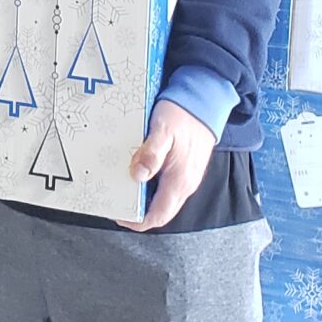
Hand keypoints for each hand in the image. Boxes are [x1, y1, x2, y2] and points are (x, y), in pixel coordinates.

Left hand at [121, 99, 216, 230]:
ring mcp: (187, 178)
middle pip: (160, 211)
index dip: (138, 221)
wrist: (204, 101)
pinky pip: (166, 187)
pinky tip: (137, 174)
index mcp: (180, 181)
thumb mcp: (162, 131)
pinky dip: (151, 187)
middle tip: (116, 201)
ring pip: (163, 199)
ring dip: (143, 198)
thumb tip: (138, 176)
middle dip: (138, 211)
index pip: (159, 215)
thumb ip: (151, 154)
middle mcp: (185, 185)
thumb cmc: (182, 114)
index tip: (119, 215)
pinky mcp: (185, 169)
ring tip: (122, 188)